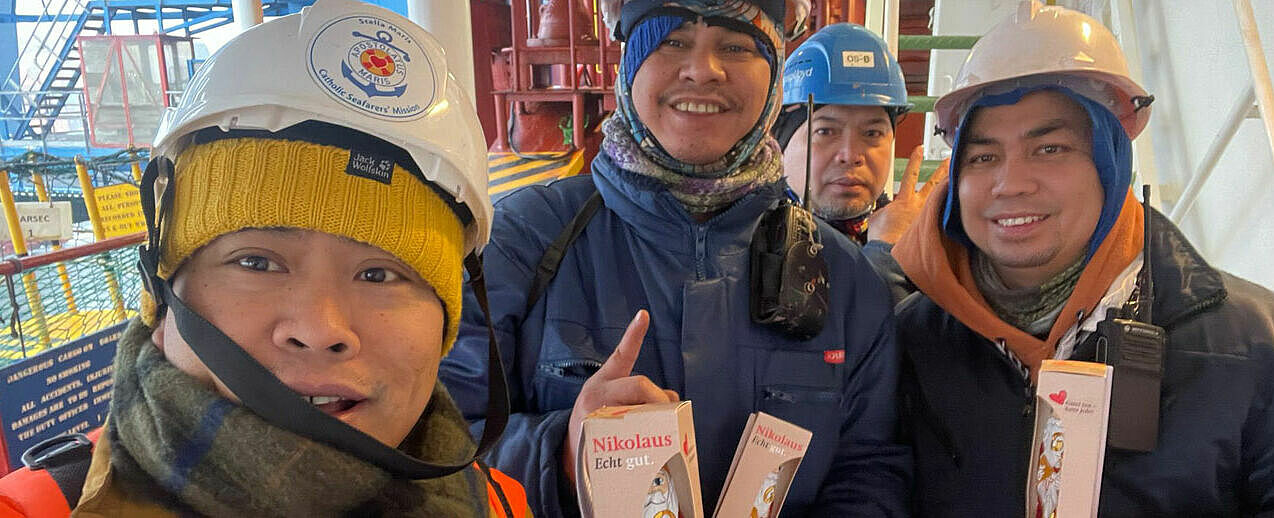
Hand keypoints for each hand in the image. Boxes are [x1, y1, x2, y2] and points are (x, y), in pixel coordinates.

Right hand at [561, 310, 679, 482]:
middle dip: (660, 397)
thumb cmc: (597, 423)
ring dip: (658, 421)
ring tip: (655, 433)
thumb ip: (637, 394)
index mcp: (602, 383)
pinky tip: (654, 449)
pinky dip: (650, 443)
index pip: (620, 356)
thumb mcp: (607, 400)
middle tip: (669, 411)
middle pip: (640, 384)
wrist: (570, 454)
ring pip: (642, 411)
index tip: (643, 315)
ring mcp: (597, 417)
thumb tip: (672, 398)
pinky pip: (635, 438)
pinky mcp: (600, 440)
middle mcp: (597, 395)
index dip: (633, 335)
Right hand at [868, 146, 949, 244]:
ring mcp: (928, 218)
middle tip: (949, 160)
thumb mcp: (877, 218)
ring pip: (943, 199)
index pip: (910, 174)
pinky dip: (952, 212)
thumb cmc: (882, 237)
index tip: (920, 149)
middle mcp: (919, 206)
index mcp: (904, 200)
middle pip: (933, 183)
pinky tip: (962, 208)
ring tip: (958, 180)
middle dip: (942, 170)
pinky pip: (945, 217)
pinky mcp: (934, 230)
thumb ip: (884, 211)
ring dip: (951, 189)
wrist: (890, 252)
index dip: (915, 160)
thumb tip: (886, 211)